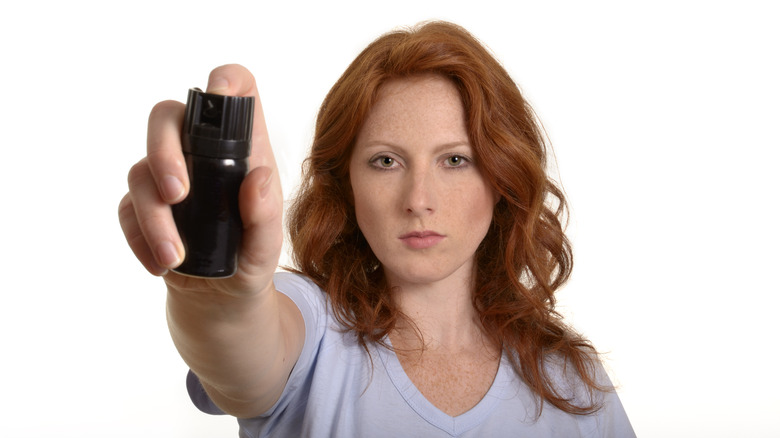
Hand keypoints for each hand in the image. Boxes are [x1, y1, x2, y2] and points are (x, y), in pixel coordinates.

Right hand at [118, 64, 282, 297]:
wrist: (221, 297)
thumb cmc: (251, 255)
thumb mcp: (267, 243)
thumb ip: (265, 213)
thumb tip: (258, 178)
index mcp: (241, 148)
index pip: (235, 92)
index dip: (227, 82)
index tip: (220, 93)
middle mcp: (200, 152)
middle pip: (167, 117)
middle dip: (164, 151)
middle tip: (179, 195)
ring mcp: (167, 176)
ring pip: (141, 170)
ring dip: (154, 215)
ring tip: (175, 256)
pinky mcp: (142, 206)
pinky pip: (127, 209)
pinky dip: (141, 238)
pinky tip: (161, 264)